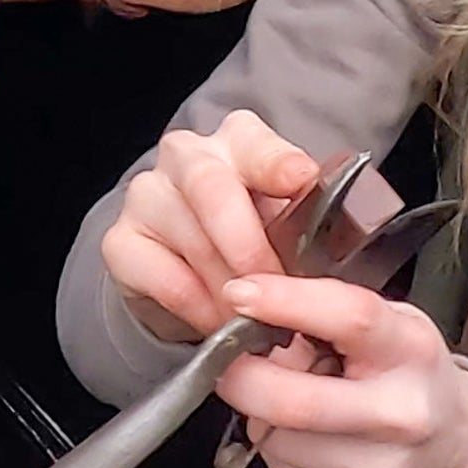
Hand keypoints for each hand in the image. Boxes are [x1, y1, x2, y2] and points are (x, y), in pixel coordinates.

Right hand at [96, 111, 325, 341]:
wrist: (195, 270)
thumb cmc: (255, 238)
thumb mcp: (289, 224)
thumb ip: (309, 222)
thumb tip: (345, 240)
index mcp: (239, 142)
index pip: (258, 145)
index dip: (279, 164)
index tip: (301, 181)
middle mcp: (187, 157)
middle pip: (212, 188)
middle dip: (248, 244)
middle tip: (275, 286)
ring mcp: (148, 195)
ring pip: (189, 237)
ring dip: (228, 286)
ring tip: (258, 322)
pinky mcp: (122, 240)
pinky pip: (163, 277)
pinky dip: (197, 306)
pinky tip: (219, 325)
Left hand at [211, 273, 467, 467]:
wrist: (462, 456)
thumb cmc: (413, 379)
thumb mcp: (391, 326)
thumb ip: (328, 313)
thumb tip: (249, 311)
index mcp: (413, 353)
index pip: (350, 318)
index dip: (285, 302)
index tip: (241, 293)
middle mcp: (402, 415)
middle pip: (293, 400)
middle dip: (241, 377)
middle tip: (227, 361)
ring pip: (276, 440)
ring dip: (261, 416)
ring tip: (293, 403)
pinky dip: (278, 450)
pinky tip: (310, 440)